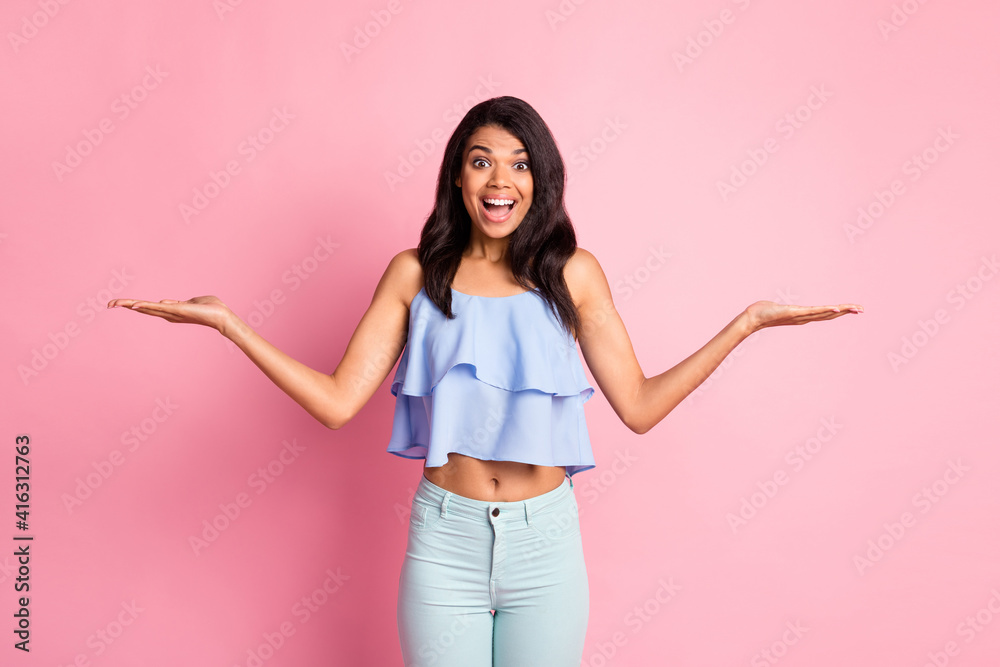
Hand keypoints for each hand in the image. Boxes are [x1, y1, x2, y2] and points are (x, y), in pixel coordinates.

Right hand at [107, 295, 234, 333]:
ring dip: (131, 306)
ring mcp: (171, 313)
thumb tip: (165, 302)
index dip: (135, 306)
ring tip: (115, 304)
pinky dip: (146, 306)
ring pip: (147, 309)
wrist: (222, 316)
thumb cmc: (210, 308)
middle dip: (126, 306)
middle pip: (143, 309)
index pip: (149, 308)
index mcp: (171, 311)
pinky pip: (158, 308)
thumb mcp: (190, 302)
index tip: (120, 304)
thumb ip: (177, 302)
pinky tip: (134, 306)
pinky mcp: (177, 311)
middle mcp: (168, 315)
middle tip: (109, 304)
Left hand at [744, 300, 863, 333]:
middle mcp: (805, 318)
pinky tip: (836, 309)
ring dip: (842, 311)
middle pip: (830, 315)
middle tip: (862, 309)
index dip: (840, 312)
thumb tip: (776, 306)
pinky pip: (813, 312)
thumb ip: (780, 308)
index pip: (825, 314)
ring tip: (856, 308)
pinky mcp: (795, 313)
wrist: (753, 318)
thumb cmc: (762, 312)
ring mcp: (801, 316)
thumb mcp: (777, 308)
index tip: (853, 309)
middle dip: (847, 312)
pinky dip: (825, 310)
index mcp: (803, 316)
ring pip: (825, 313)